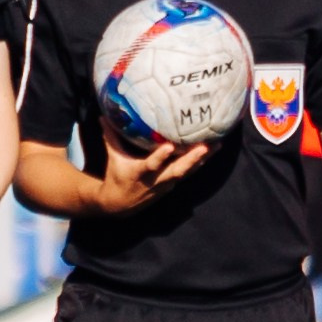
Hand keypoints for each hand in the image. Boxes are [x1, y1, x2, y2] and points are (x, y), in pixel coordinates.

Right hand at [91, 121, 209, 215]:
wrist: (120, 205)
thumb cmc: (117, 176)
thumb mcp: (113, 157)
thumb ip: (111, 137)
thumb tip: (104, 116)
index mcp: (139, 172)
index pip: (150, 165)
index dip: (160, 157)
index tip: (168, 147)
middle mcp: (155, 180)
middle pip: (176, 170)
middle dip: (191, 159)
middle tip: (205, 147)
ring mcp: (165, 184)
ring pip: (186, 172)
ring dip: (202, 160)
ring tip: (217, 146)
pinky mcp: (172, 185)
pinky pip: (188, 173)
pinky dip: (199, 163)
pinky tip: (212, 151)